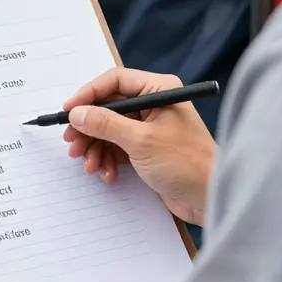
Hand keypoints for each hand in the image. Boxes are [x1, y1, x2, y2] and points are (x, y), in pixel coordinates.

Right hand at [63, 68, 215, 226]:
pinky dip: (107, 159)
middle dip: (88, 127)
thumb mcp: (141, 141)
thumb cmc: (188, 164)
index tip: (68, 110)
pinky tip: (106, 173)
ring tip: (89, 164)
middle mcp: (154, 104)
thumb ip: (105, 124)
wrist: (213, 200)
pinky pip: (116, 147)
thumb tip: (77, 113)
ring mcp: (149, 127)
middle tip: (72, 143)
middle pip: (108, 106)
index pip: (114, 81)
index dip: (88, 94)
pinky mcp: (146, 148)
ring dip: (95, 147)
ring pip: (108, 129)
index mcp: (159, 90)